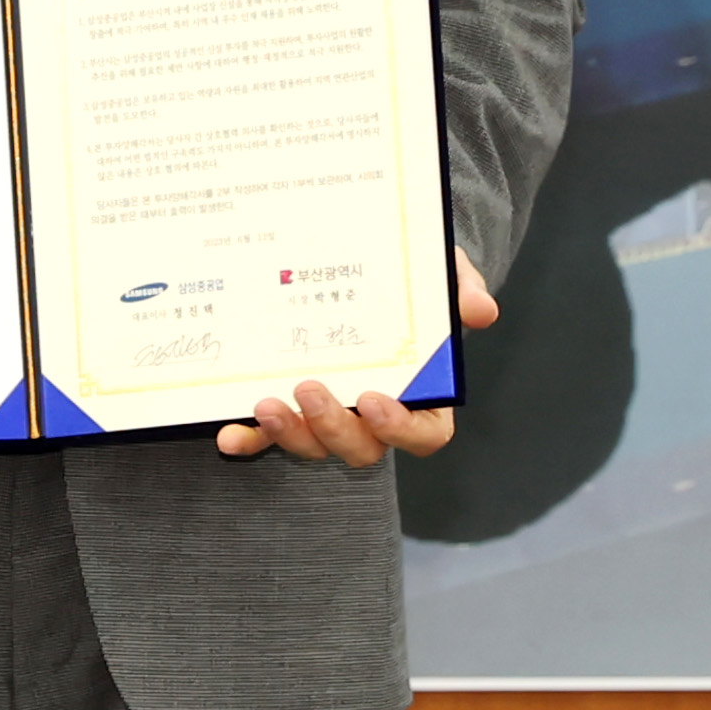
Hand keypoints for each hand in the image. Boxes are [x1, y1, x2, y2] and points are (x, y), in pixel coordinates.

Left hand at [220, 248, 500, 467]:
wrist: (370, 262)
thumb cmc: (414, 281)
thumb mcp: (442, 273)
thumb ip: (461, 290)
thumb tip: (482, 310)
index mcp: (422, 395)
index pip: (424, 434)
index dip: (400, 429)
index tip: (373, 401)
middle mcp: (374, 415)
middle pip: (362, 447)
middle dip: (334, 427)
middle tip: (310, 389)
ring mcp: (330, 414)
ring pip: (315, 445)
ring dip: (290, 434)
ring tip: (266, 403)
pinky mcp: (289, 407)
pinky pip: (269, 435)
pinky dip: (251, 440)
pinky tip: (228, 434)